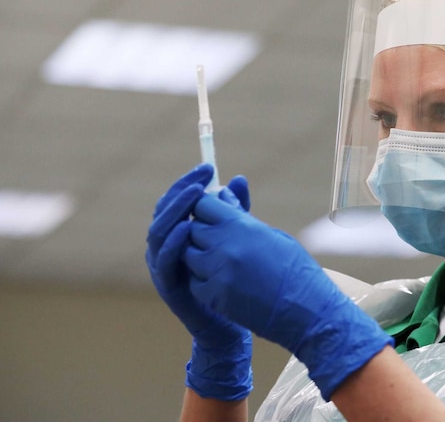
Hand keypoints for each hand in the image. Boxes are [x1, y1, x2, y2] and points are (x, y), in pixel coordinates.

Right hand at [145, 164, 253, 400]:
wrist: (232, 324)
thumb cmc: (233, 280)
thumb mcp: (236, 239)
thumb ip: (234, 210)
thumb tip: (238, 179)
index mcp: (178, 234)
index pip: (175, 201)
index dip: (188, 183)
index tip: (207, 168)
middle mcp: (165, 248)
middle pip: (163, 211)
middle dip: (182, 190)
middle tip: (202, 176)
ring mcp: (164, 267)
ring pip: (158, 232)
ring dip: (176, 211)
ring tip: (195, 195)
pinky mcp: (169, 286)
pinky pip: (164, 261)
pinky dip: (173, 243)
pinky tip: (187, 229)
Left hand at [184, 194, 392, 400]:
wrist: (307, 310)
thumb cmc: (297, 270)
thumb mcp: (273, 235)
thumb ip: (242, 217)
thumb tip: (224, 195)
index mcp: (242, 226)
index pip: (202, 205)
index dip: (206, 208)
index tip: (212, 214)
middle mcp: (224, 246)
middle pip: (192, 228)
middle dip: (201, 230)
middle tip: (217, 239)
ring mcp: (216, 273)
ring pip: (187, 255)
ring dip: (199, 254)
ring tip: (219, 260)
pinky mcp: (212, 297)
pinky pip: (193, 281)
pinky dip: (201, 278)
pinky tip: (220, 280)